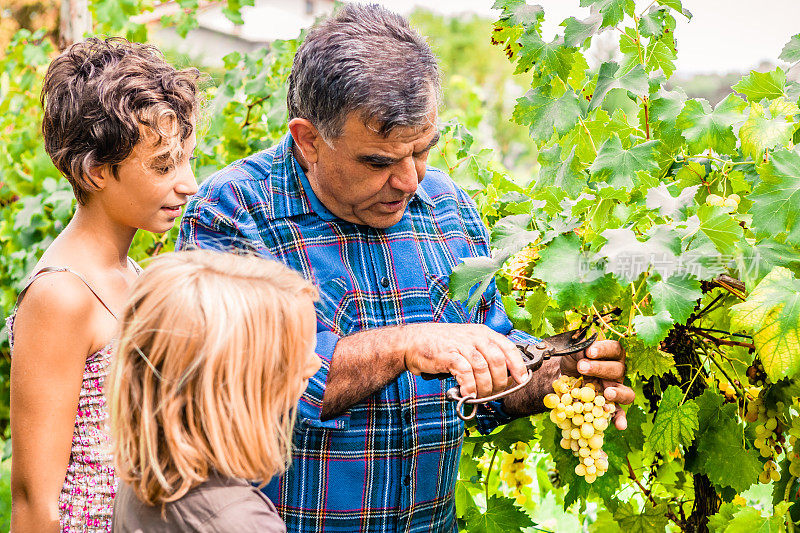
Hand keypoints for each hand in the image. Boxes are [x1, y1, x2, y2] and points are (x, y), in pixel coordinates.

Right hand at [401, 323, 527, 399]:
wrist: (413, 341)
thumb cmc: (442, 345)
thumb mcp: (467, 344)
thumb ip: (484, 357)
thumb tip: (502, 379)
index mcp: (483, 333)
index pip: (508, 348)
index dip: (518, 366)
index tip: (521, 380)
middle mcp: (475, 337)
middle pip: (498, 361)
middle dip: (500, 382)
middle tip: (493, 393)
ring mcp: (461, 345)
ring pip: (483, 369)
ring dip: (484, 388)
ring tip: (479, 396)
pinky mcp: (449, 355)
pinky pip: (466, 373)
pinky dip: (470, 386)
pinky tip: (468, 394)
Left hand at [559, 339, 633, 429]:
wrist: (564, 377)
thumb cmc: (573, 360)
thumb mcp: (573, 351)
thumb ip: (579, 349)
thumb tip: (584, 350)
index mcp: (610, 355)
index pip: (614, 349)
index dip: (604, 349)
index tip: (589, 351)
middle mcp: (616, 372)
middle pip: (618, 369)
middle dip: (600, 368)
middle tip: (582, 367)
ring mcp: (615, 390)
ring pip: (626, 392)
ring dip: (618, 393)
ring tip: (607, 393)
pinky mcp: (610, 406)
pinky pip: (619, 413)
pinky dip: (620, 420)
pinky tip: (620, 425)